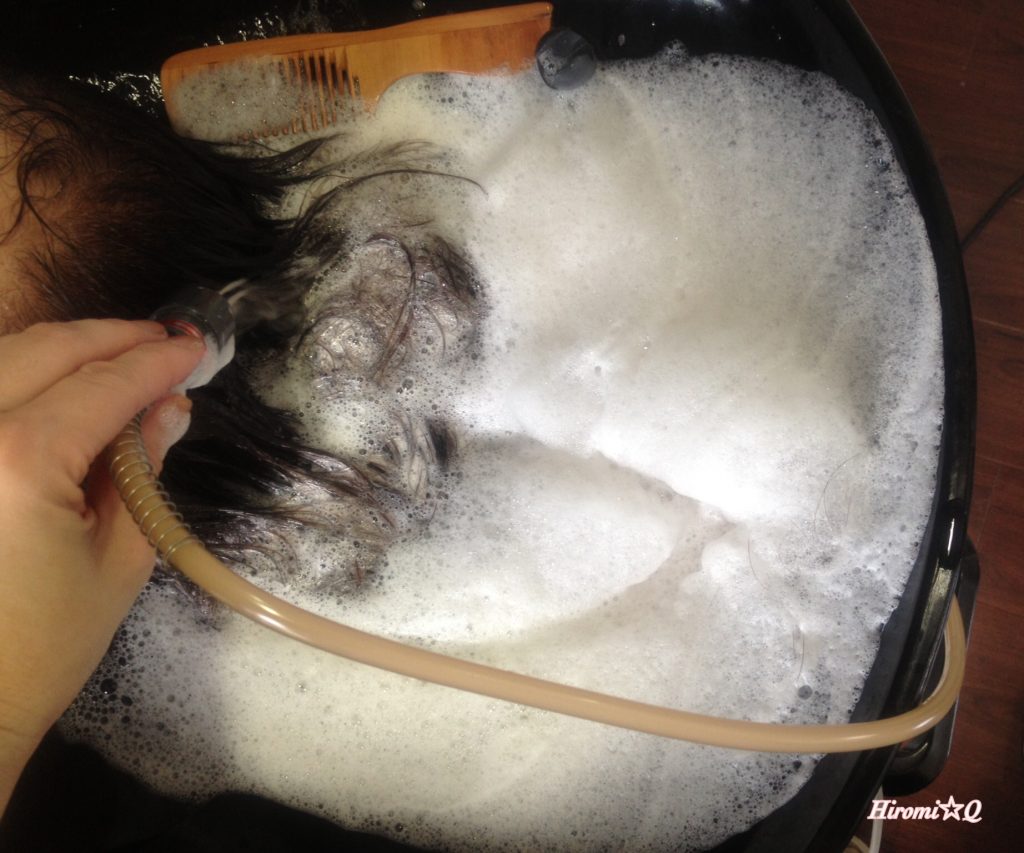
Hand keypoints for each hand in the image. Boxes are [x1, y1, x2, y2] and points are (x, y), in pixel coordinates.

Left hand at [0, 319, 204, 810]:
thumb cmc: (45, 646)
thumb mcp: (120, 559)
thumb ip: (143, 470)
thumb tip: (167, 408)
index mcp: (19, 461)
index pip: (102, 385)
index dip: (156, 362)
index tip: (196, 348)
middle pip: (44, 350)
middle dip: (111, 338)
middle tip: (163, 341)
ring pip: (0, 356)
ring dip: (63, 348)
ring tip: (116, 357)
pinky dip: (20, 374)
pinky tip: (55, 386)